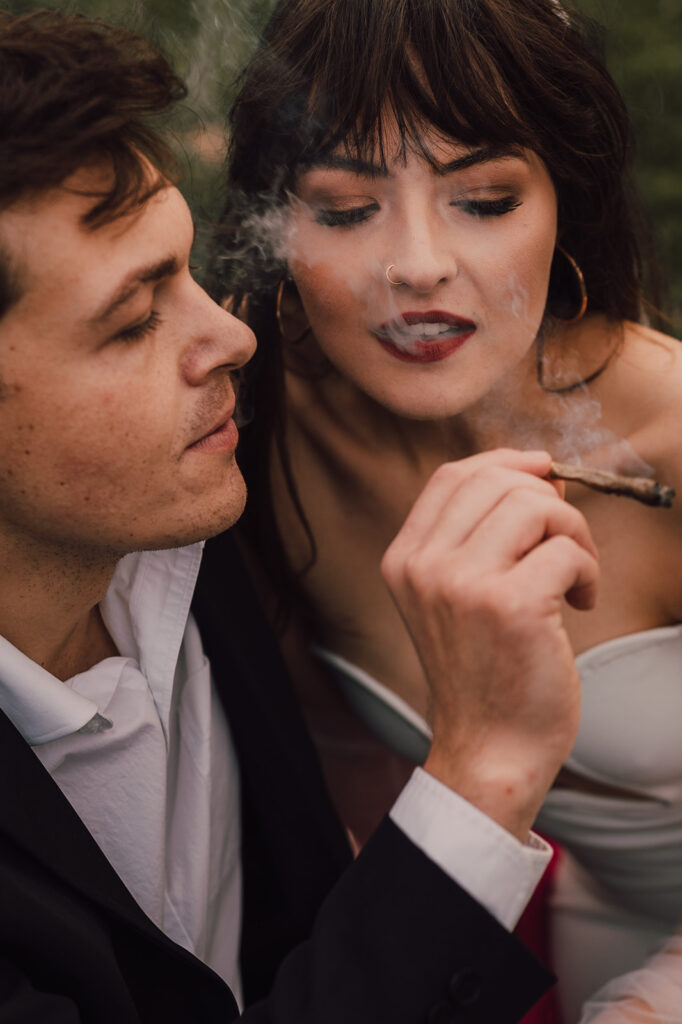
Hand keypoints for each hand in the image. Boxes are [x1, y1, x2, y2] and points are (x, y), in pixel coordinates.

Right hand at [380, 448, 599, 839]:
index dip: (504, 462)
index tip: (543, 475)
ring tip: (574, 574)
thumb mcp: (455, 598)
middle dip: (547, 500)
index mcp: (404, 560)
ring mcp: (463, 584)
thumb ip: (480, 537)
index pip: (451, 477)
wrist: (489, 748)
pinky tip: (581, 601)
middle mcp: (424, 566)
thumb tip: (541, 477)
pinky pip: (567, 550)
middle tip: (564, 542)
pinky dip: (589, 570)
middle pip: (496, 480)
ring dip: (573, 533)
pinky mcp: (510, 605)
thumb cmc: (484, 672)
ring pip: (536, 505)